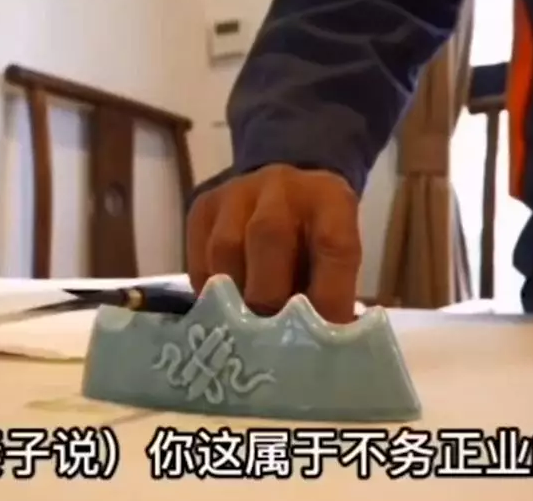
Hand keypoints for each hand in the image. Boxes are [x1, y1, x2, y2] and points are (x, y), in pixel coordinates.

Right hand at [186, 164, 361, 322]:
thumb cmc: (313, 239)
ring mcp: (238, 192)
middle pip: (269, 237)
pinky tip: (220, 306)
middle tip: (268, 338)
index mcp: (331, 200)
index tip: (321, 339)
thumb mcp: (334, 256)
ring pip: (225, 248)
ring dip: (231, 297)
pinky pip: (198, 254)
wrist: (284, 190)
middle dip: (268, 296)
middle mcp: (283, 187)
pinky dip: (207, 290)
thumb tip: (320, 347)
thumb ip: (330, 293)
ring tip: (239, 328)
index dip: (329, 297)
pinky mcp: (203, 206)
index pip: (334, 247)